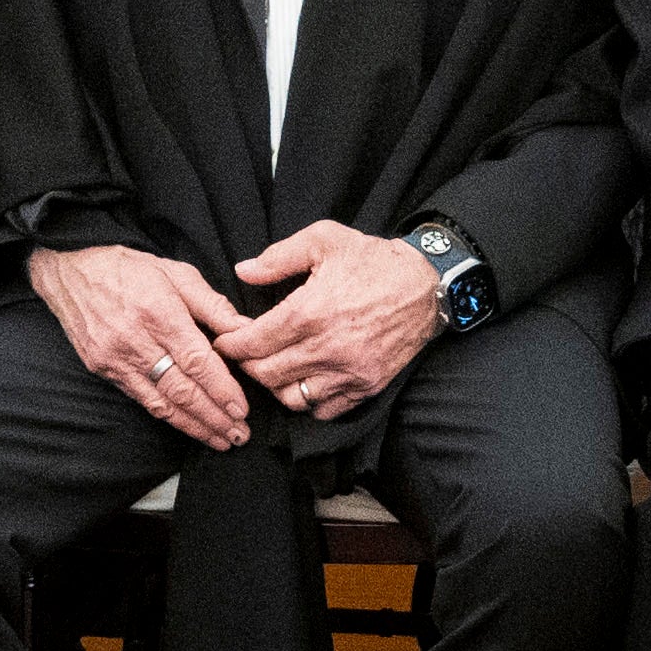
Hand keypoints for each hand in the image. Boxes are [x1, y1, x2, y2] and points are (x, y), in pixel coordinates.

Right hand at [34, 243, 254, 447]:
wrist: (70, 274)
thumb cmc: (129, 269)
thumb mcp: (176, 273)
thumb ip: (213, 305)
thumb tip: (245, 330)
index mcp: (159, 313)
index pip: (197, 361)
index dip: (221, 389)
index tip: (241, 409)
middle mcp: (136, 340)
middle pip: (182, 390)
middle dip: (214, 417)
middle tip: (239, 435)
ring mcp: (116, 359)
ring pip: (162, 403)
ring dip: (194, 426)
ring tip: (220, 440)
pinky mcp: (103, 369)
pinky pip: (141, 399)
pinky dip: (168, 416)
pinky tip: (187, 426)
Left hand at [220, 221, 443, 419]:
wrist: (426, 285)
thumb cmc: (373, 260)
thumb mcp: (324, 240)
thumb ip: (278, 257)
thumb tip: (242, 271)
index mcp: (309, 312)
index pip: (253, 343)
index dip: (231, 345)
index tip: (224, 342)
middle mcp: (326, 349)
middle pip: (266, 374)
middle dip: (247, 366)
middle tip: (245, 354)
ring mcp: (348, 372)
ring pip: (291, 398)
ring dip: (275, 386)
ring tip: (273, 368)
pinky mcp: (366, 386)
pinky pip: (324, 410)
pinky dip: (308, 401)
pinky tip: (304, 381)